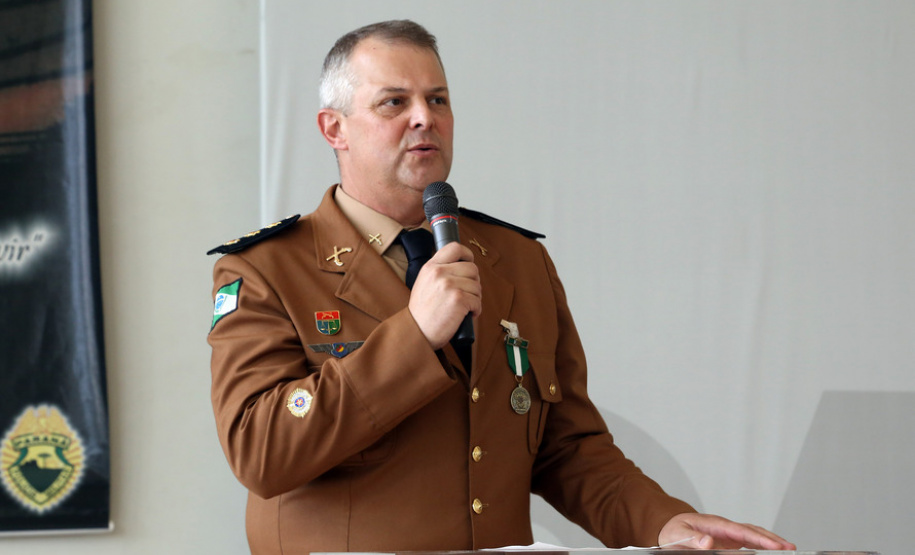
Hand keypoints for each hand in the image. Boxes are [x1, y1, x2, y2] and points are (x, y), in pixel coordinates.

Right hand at [408, 242, 481, 348]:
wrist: (416, 331)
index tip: (469, 263)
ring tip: (465, 307)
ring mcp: (449, 285)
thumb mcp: (424, 283)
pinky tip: (467, 315)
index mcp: (431, 267)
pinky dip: (476, 310)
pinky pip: (477, 301)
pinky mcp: (458, 299)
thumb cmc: (422, 312)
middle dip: (474, 282)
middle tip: (468, 294)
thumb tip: (462, 266)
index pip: (455, 247)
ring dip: (475, 298)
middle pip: (472, 268)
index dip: (467, 255)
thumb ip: (439, 271)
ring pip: (477, 286)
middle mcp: (439, 273)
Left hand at [658, 513, 795, 549]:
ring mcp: (729, 534)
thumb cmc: (675, 531)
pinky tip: (772, 551)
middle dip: (772, 539)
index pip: (742, 531)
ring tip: (788, 549)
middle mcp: (726, 527)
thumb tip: (708, 542)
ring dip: (770, 541)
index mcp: (715, 524)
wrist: (671, 528)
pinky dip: (761, 545)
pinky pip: (749, 542)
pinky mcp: (730, 541)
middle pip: (753, 531)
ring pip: (754, 535)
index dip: (759, 538)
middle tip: (790, 548)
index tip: (775, 545)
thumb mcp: (678, 535)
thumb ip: (692, 539)